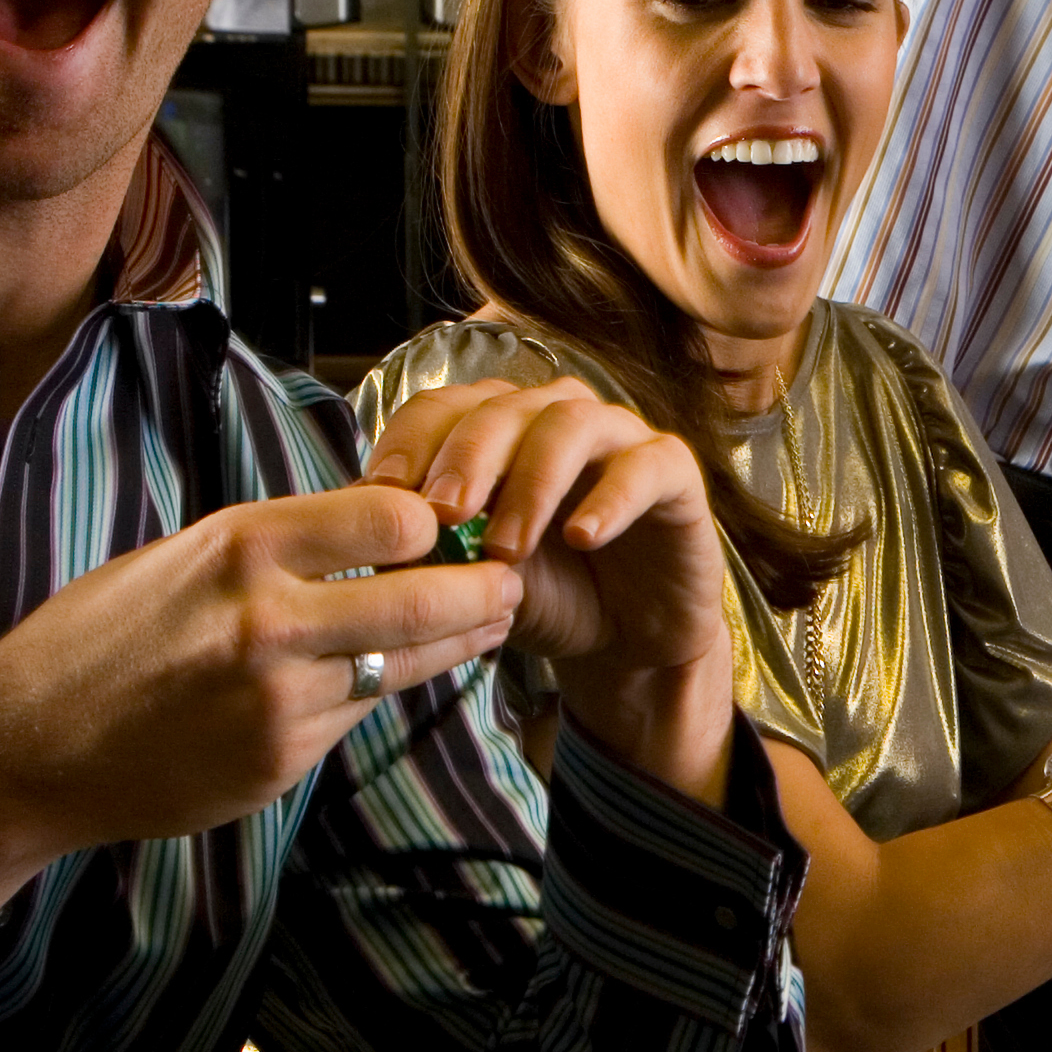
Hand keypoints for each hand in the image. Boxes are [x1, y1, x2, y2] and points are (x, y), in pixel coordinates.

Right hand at [0, 483, 519, 1000]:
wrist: (29, 746)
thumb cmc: (98, 638)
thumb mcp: (179, 559)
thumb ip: (274, 547)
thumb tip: (368, 526)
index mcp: (240, 547)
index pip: (390, 516)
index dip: (434, 521)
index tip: (450, 523)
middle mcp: (268, 620)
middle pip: (425, 599)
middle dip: (486, 590)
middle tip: (513, 582)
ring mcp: (280, 699)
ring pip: (406, 665)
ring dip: (458, 644)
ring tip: (490, 623)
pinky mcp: (282, 759)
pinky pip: (358, 714)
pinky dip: (382, 689)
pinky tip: (402, 672)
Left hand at [372, 374, 739, 791]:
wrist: (628, 644)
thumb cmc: (548, 598)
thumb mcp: (476, 582)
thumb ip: (434, 555)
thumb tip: (376, 541)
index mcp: (500, 430)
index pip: (444, 406)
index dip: (411, 440)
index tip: (383, 491)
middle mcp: (557, 418)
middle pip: (503, 406)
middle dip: (466, 458)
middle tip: (444, 514)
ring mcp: (619, 439)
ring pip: (571, 424)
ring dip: (531, 481)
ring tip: (507, 546)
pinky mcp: (675, 473)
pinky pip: (645, 466)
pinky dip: (611, 498)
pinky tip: (582, 537)